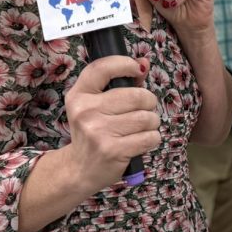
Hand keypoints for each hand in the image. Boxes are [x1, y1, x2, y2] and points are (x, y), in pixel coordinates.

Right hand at [63, 55, 161, 193]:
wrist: (80, 169)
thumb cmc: (95, 131)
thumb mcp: (98, 104)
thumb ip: (122, 81)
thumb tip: (144, 62)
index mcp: (79, 95)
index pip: (102, 68)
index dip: (125, 63)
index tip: (137, 69)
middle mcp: (86, 111)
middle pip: (137, 95)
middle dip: (148, 102)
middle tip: (143, 110)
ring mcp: (98, 131)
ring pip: (146, 117)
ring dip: (152, 122)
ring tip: (142, 128)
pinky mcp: (113, 150)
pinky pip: (149, 137)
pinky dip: (152, 138)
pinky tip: (141, 141)